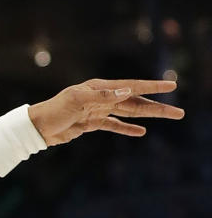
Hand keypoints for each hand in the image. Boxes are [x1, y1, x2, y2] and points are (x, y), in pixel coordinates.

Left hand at [29, 78, 183, 145]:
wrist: (38, 127)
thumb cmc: (54, 110)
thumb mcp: (76, 101)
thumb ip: (102, 96)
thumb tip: (127, 91)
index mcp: (99, 88)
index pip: (131, 87)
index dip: (152, 87)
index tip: (172, 86)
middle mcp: (101, 97)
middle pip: (135, 102)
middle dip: (157, 106)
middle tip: (180, 112)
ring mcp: (98, 110)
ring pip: (128, 112)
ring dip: (148, 116)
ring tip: (168, 117)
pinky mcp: (91, 123)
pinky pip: (114, 125)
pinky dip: (127, 128)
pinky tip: (141, 132)